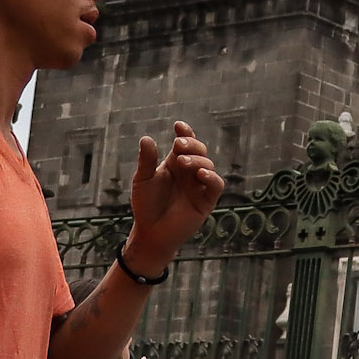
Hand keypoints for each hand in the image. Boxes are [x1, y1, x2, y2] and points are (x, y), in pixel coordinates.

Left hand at [127, 122, 224, 263]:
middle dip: (191, 144)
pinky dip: (211, 177)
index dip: (185, 132)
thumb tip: (146, 138)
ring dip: (197, 160)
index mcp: (175, 163)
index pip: (184, 142)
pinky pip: (215, 185)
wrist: (151, 232)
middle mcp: (189, 171)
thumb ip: (147, 160)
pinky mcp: (206, 201)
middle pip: (199, 150)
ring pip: (207, 165)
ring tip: (182, 161)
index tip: (178, 126)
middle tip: (178, 145)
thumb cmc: (146, 205)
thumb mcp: (143, 180)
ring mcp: (199, 185)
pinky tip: (200, 174)